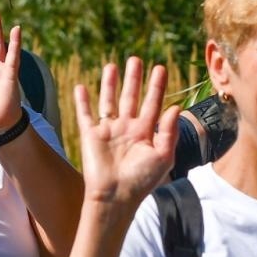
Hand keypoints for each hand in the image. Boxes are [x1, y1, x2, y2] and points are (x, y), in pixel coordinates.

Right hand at [74, 58, 178, 207]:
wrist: (115, 197)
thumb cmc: (142, 181)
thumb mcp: (163, 156)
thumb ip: (169, 131)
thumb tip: (176, 107)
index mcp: (145, 133)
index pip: (152, 104)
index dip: (156, 87)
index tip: (160, 68)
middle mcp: (127, 129)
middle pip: (130, 97)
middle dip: (133, 79)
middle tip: (135, 60)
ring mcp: (108, 131)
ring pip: (108, 101)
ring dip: (109, 83)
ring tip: (112, 65)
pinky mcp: (90, 136)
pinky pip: (85, 114)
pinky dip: (82, 101)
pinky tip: (80, 86)